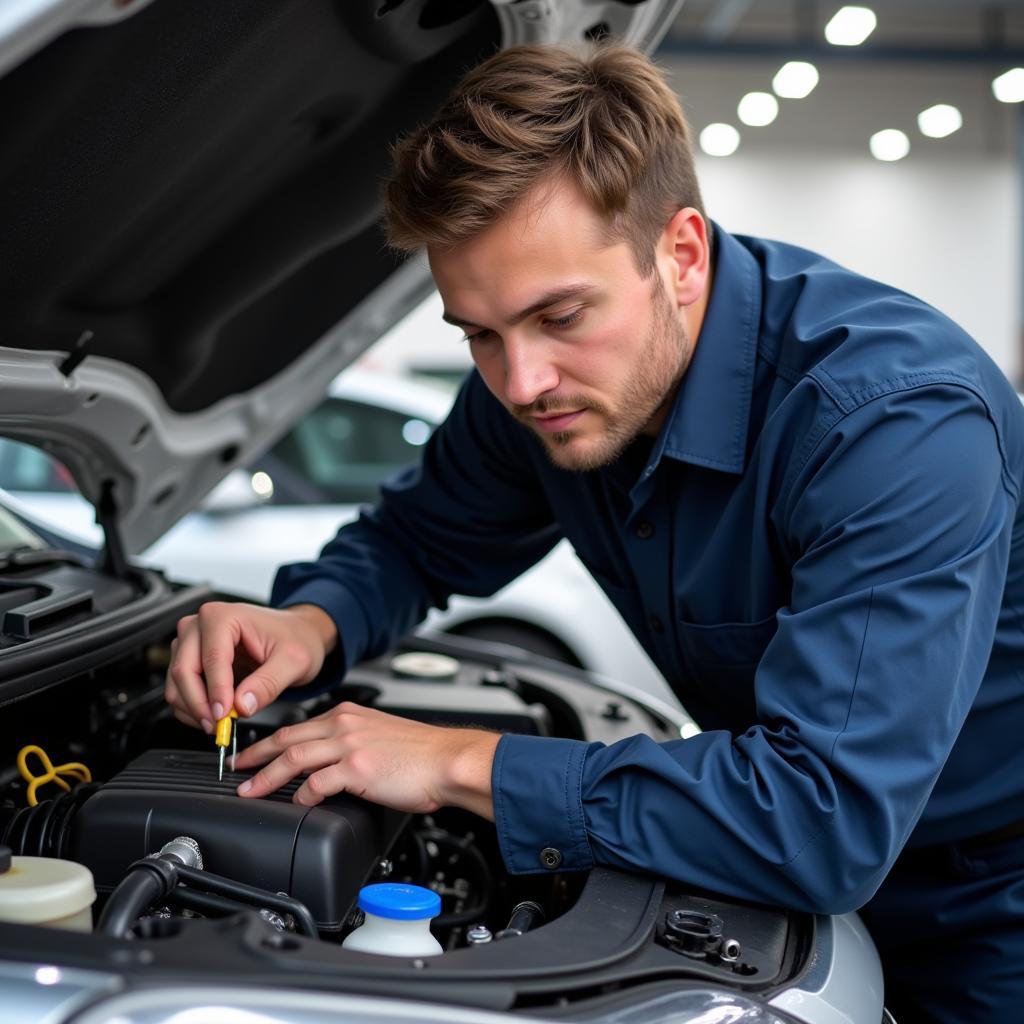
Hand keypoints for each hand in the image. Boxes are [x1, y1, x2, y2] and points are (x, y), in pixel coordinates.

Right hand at [164, 602, 336, 732]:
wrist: (296, 635)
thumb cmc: (295, 639)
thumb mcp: (294, 661)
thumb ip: (268, 683)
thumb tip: (242, 706)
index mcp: (223, 617)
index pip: (211, 659)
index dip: (216, 692)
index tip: (224, 717)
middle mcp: (199, 625)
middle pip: (183, 671)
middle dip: (199, 705)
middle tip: (219, 727)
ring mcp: (190, 641)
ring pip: (176, 684)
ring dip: (194, 710)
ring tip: (221, 723)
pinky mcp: (189, 659)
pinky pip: (179, 690)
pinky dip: (192, 709)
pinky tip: (215, 716)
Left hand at [233, 701, 499, 819]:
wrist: (450, 760)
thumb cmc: (424, 755)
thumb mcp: (382, 737)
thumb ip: (354, 745)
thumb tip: (332, 767)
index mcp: (350, 715)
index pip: (300, 726)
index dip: (271, 742)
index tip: (255, 754)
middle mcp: (346, 724)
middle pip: (288, 738)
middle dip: (257, 755)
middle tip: (237, 770)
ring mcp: (350, 744)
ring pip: (294, 757)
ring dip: (267, 776)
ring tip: (250, 791)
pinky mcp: (357, 768)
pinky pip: (317, 782)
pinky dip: (301, 794)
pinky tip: (296, 804)